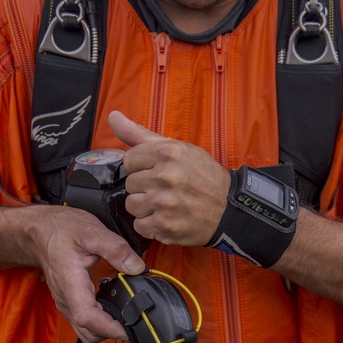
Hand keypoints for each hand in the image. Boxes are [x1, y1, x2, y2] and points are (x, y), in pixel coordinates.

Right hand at [32, 207, 144, 342]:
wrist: (40, 231)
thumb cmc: (61, 230)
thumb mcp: (92, 231)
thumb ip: (116, 249)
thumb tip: (137, 267)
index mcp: (70, 283)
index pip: (87, 317)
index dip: (109, 328)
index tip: (129, 329)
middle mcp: (66, 299)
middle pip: (88, 331)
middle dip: (112, 332)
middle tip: (135, 319)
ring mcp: (65, 303)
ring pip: (86, 331)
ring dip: (105, 330)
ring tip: (126, 316)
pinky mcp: (68, 303)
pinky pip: (83, 323)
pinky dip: (100, 323)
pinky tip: (113, 309)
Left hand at [108, 111, 230, 245]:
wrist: (229, 208)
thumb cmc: (203, 176)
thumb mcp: (177, 148)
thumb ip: (140, 134)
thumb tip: (113, 116)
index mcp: (167, 152)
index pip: (129, 160)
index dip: (142, 167)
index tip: (158, 172)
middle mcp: (165, 176)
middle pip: (130, 184)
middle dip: (145, 187)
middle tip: (167, 190)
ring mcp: (164, 203)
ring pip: (132, 205)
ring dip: (146, 207)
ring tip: (166, 205)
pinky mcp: (165, 226)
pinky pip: (140, 226)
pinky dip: (151, 225)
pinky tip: (167, 218)